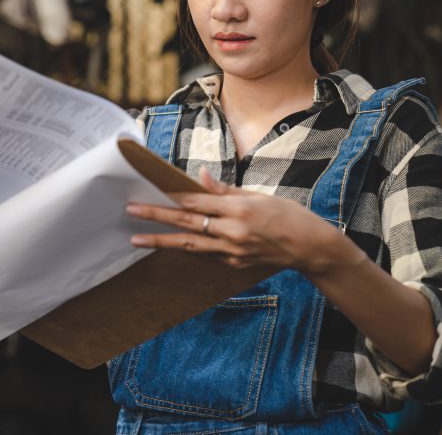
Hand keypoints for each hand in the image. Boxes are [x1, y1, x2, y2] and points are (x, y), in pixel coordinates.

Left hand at [125, 168, 342, 273]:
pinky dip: (185, 249)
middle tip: (131, 211)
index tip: (150, 190)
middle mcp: (234, 231)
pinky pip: (204, 254)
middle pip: (187, 223)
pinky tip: (167, 246)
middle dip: (156, 217)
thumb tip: (202, 177)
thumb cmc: (287, 215)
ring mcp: (233, 251)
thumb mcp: (259, 195)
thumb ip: (226, 190)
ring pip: (190, 245)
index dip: (172, 195)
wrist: (310, 248)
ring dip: (162, 241)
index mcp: (240, 208)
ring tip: (137, 238)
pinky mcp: (234, 264)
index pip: (197, 201)